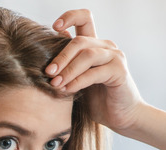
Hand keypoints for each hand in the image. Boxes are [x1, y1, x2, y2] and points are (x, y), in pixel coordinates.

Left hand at [46, 9, 144, 132]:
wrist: (120, 117)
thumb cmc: (96, 99)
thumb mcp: (75, 80)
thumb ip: (66, 66)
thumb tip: (44, 53)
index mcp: (94, 44)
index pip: (84, 18)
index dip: (69, 17)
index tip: (54, 26)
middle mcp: (106, 47)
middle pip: (79, 41)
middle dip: (61, 57)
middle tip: (48, 73)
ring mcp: (115, 57)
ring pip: (87, 55)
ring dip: (68, 70)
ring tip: (55, 84)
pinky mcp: (119, 71)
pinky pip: (94, 73)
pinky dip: (78, 81)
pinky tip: (68, 90)